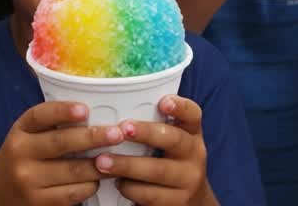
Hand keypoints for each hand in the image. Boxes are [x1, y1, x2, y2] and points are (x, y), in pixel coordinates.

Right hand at [0, 101, 118, 204]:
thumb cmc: (22, 159)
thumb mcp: (26, 137)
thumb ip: (50, 126)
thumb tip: (94, 114)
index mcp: (19, 131)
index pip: (39, 115)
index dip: (63, 111)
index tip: (85, 109)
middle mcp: (20, 154)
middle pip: (61, 142)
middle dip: (93, 137)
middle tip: (117, 133)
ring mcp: (28, 181)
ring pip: (73, 170)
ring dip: (99, 164)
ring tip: (118, 157)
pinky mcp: (39, 203)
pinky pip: (74, 192)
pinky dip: (91, 185)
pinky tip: (97, 179)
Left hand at [100, 96, 214, 205]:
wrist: (191, 201)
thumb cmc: (169, 161)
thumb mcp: (171, 142)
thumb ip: (154, 126)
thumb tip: (112, 108)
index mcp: (192, 133)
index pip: (192, 114)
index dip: (180, 106)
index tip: (163, 102)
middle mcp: (195, 154)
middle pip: (173, 140)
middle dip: (146, 133)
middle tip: (122, 130)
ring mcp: (189, 180)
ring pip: (158, 171)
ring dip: (127, 165)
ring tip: (102, 161)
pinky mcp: (178, 203)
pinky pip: (150, 194)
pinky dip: (130, 188)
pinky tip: (116, 182)